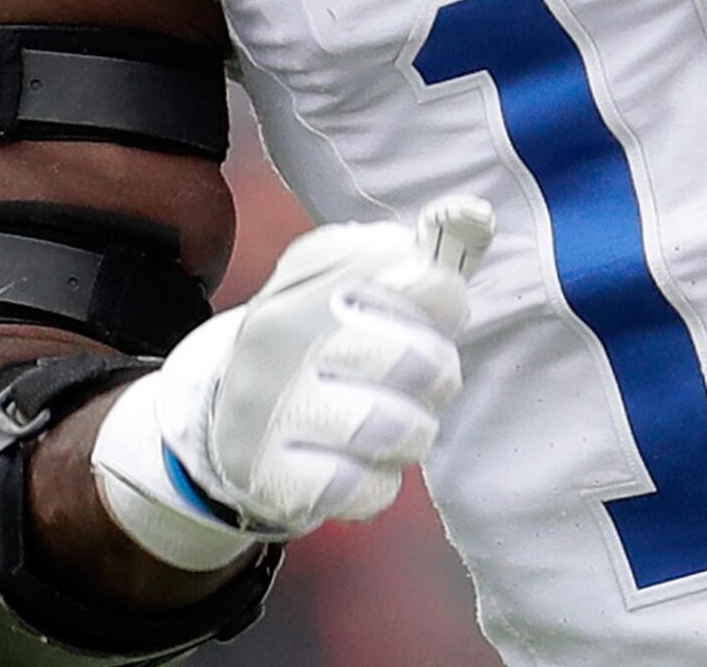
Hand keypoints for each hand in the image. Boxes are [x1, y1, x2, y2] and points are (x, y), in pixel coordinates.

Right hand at [90, 196, 492, 569]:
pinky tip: (357, 465)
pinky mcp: (275, 479)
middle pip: (419, 360)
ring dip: (412, 432)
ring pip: (399, 431)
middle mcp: (282, 338)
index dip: (444, 302)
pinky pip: (369, 491)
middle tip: (418, 378)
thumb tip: (474, 214)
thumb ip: (423, 249)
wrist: (233, 420)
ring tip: (391, 425)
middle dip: (436, 375)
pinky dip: (378, 484)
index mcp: (312, 279)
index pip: (425, 281)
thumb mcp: (359, 280)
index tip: (428, 312)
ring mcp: (274, 411)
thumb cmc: (321, 342)